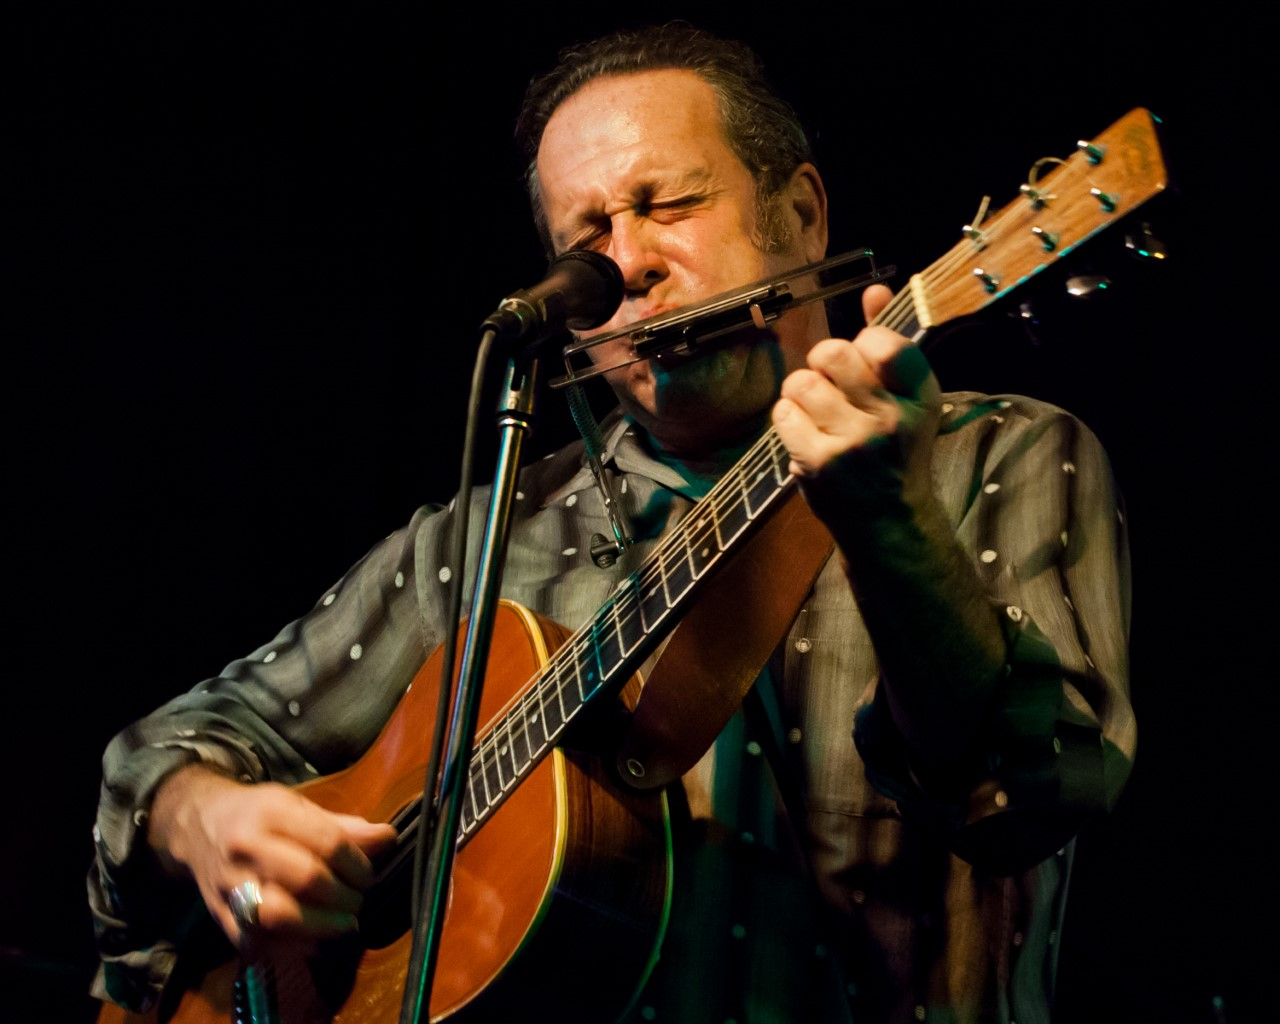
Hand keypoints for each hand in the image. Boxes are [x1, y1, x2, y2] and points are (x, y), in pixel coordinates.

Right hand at [149, 765, 397, 952]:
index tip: (369, 875)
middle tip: (358, 900)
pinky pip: (258, 943)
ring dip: (320, 927)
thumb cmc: (259, 815)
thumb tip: (388, 838)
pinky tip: (314, 940)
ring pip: (277, 916)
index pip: (327, 842)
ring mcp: (229, 885)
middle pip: (306, 879)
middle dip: (344, 896)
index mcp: (271, 812)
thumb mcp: (299, 806)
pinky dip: (292, 947)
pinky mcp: (221, 918)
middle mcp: (245, 848)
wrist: (199, 828)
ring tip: (343, 925)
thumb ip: (343, 827)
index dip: (358, 864)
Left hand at [771, 283, 940, 513]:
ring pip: (801, 381)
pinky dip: (787, 418)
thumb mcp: (907, 397)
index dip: (863, 342)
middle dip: (823, 360)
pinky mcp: (818, 463)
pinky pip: (783, 414)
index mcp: (920, 396)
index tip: (865, 361)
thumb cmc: (895, 450)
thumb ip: (890, 340)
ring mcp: (853, 443)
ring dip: (801, 390)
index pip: (884, 342)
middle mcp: (890, 418)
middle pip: (833, 352)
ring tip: (816, 409)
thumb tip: (876, 288)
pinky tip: (805, 432)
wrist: (888, 521)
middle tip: (830, 381)